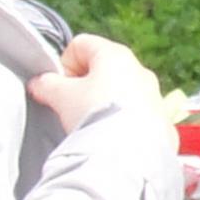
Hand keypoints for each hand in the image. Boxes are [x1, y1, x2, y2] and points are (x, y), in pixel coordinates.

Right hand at [31, 33, 162, 133]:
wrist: (128, 154)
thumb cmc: (95, 116)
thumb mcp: (60, 96)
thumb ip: (46, 85)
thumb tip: (39, 83)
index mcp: (115, 55)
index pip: (81, 45)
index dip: (63, 64)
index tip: (58, 87)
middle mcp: (140, 71)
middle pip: (102, 69)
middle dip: (82, 87)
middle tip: (70, 108)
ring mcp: (154, 96)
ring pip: (120, 94)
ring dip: (101, 105)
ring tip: (89, 126)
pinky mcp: (160, 122)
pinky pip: (134, 116)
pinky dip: (120, 123)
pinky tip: (109, 139)